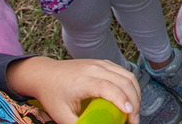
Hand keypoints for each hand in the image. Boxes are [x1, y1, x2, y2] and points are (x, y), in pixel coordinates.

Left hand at [6, 57, 141, 123]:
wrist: (45, 75)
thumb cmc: (52, 95)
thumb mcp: (62, 116)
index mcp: (84, 81)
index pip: (109, 88)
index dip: (122, 101)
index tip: (130, 115)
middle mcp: (95, 68)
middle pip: (124, 81)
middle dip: (135, 101)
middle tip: (134, 120)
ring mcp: (101, 63)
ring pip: (127, 75)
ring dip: (136, 93)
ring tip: (134, 110)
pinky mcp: (103, 62)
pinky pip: (123, 72)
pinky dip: (131, 85)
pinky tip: (129, 98)